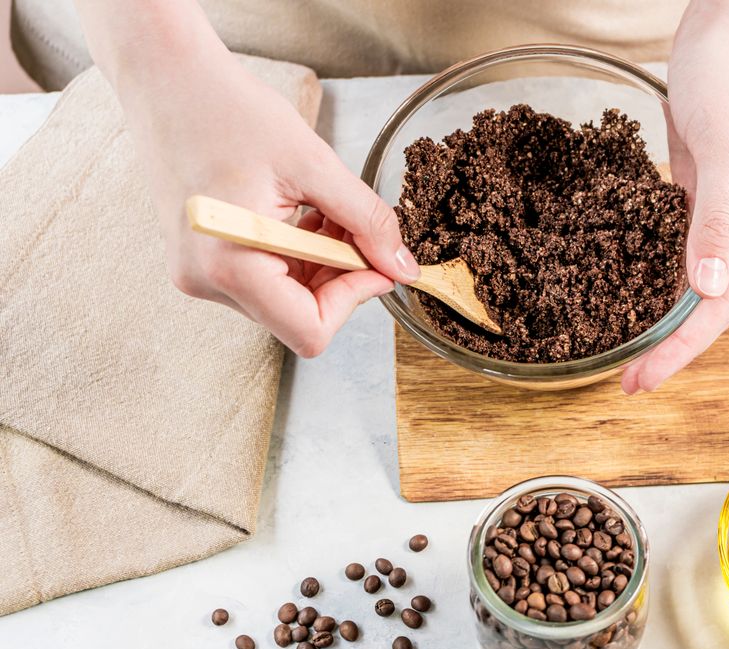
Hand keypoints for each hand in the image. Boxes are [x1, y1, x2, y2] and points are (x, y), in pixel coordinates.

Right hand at [79, 1, 416, 356]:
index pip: (310, 330)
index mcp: (229, 266)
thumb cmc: (227, 109)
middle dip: (340, 275)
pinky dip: (296, 255)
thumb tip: (403, 268)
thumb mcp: (315, 165)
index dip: (355, 298)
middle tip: (357, 225)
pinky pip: (264, 278)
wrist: (166, 78)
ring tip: (327, 210)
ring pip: (285, 299)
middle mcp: (205, 282)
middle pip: (299, 317)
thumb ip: (367, 221)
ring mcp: (198, 274)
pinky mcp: (200, 260)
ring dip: (321, 263)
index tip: (377, 260)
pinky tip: (302, 213)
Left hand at [621, 0, 728, 392]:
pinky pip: (678, 254)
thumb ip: (714, 216)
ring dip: (665, 323)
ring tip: (629, 359)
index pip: (724, 303)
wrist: (726, 26)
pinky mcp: (700, 201)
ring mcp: (727, 217)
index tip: (644, 379)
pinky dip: (657, 283)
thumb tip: (706, 288)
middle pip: (713, 306)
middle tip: (627, 384)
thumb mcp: (722, 144)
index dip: (683, 346)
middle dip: (672, 347)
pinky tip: (631, 301)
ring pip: (696, 287)